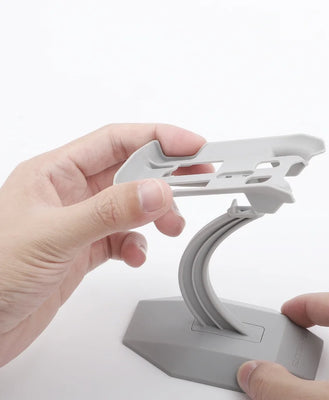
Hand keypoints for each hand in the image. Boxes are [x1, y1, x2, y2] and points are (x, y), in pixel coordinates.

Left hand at [0, 123, 207, 365]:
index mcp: (54, 173)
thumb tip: (156, 191)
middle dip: (165, 175)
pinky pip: (122, 238)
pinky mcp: (83, 251)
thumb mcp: (54, 236)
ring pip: (130, 206)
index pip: (115, 142)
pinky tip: (134, 255)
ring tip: (171, 225)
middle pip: (129, 172)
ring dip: (155, 213)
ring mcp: (78, 223)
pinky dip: (136, 245)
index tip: (192, 146)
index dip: (157, 138)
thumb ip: (109, 211)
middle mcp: (68, 194)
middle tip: (198, 179)